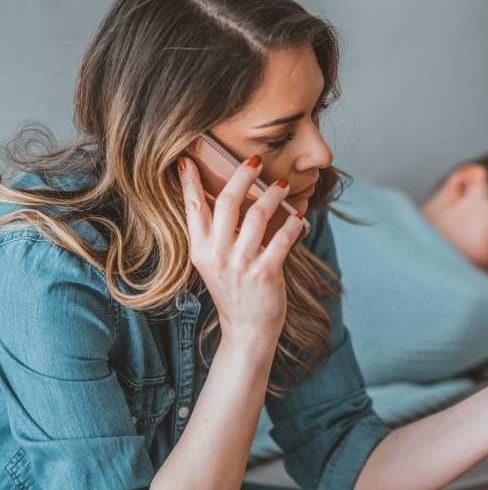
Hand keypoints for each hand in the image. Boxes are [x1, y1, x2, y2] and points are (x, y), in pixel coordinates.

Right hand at [177, 154, 303, 352]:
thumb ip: (217, 236)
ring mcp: (241, 265)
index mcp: (201, 250)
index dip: (189, 182)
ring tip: (282, 184)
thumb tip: (230, 199)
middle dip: (241, 175)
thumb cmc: (234, 292)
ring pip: (256, 215)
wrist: (247, 330)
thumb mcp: (215, 264)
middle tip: (254, 159)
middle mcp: (217, 255)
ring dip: (273, 195)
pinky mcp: (265, 273)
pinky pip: (282, 239)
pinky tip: (297, 215)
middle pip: (226, 202)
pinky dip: (291, 223)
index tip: (188, 158)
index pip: (192, 208)